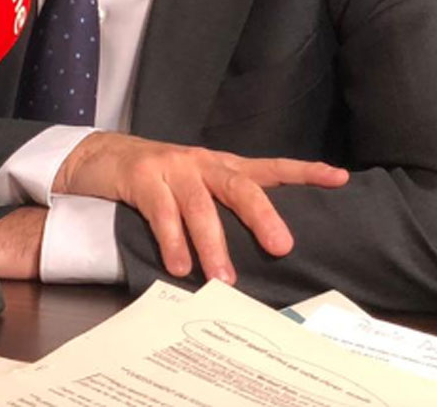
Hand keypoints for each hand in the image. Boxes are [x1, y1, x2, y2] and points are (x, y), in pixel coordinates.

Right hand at [53, 133, 349, 283]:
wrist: (97, 156)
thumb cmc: (156, 179)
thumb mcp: (195, 185)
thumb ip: (222, 207)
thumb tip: (262, 250)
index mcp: (222, 166)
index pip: (269, 167)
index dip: (304, 172)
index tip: (339, 179)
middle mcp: (202, 163)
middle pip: (239, 186)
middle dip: (262, 216)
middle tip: (282, 247)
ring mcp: (171, 168)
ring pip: (199, 206)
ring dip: (213, 244)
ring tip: (224, 279)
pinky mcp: (141, 178)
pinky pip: (160, 213)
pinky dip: (171, 242)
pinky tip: (179, 266)